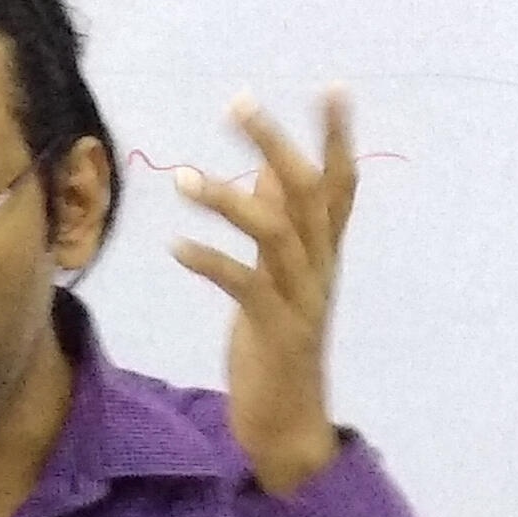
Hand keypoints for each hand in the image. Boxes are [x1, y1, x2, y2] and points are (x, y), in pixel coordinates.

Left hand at [171, 89, 355, 496]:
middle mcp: (319, 271)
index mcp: (322, 257)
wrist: (287, 429)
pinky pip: (245, 286)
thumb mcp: (280, 280)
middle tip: (239, 103)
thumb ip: (280, 227)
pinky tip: (177, 247)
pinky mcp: (275, 333)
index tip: (334, 87)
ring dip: (230, 200)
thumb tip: (272, 170)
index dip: (338, 138)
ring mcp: (301, 302)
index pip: (340, 186)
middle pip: (309, 194)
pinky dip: (211, 261)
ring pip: (277, 234)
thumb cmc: (277, 350)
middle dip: (276, 144)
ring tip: (184, 179)